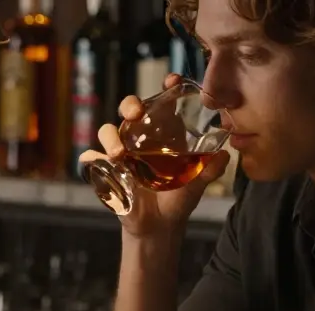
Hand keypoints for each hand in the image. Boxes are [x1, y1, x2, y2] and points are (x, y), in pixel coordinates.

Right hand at [77, 73, 231, 241]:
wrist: (160, 225)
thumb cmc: (178, 198)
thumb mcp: (198, 182)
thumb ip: (210, 169)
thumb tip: (223, 155)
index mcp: (163, 133)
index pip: (161, 102)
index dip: (165, 88)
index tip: (172, 81)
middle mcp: (139, 137)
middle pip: (129, 109)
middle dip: (130, 105)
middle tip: (136, 113)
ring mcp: (120, 153)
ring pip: (106, 132)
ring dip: (109, 138)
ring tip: (118, 154)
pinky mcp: (105, 170)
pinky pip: (90, 160)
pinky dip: (90, 159)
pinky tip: (96, 162)